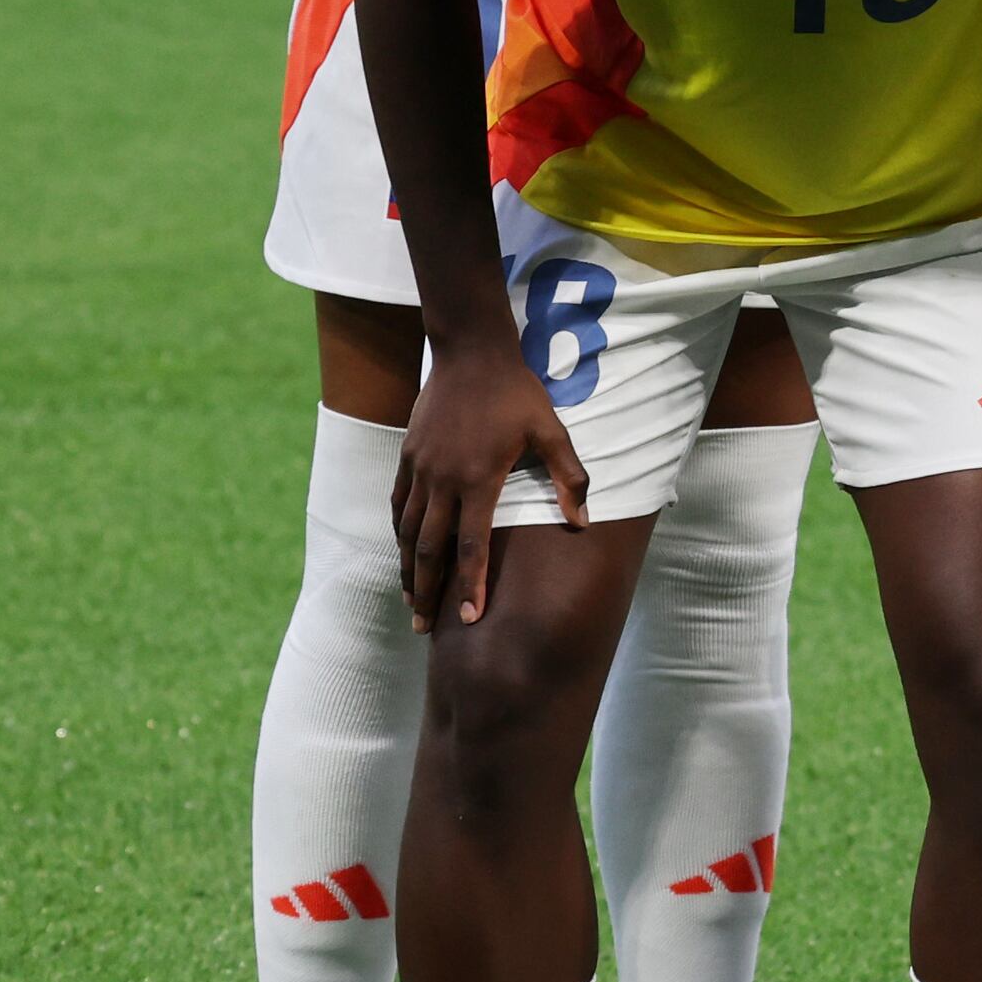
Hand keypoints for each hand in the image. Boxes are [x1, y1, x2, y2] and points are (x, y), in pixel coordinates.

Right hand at [396, 339, 581, 629]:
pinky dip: (398, 533)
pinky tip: (402, 552)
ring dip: (407, 569)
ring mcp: (419, 470)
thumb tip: (583, 521)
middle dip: (427, 591)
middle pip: (429, 549)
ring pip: (407, 531)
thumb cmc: (517, 393)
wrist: (471, 354)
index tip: (469, 618)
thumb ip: (569, 477)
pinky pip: (398, 505)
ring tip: (411, 601)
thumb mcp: (552, 430)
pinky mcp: (407, 458)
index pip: (472, 546)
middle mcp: (442, 481)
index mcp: (478, 480)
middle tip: (424, 627)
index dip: (470, 584)